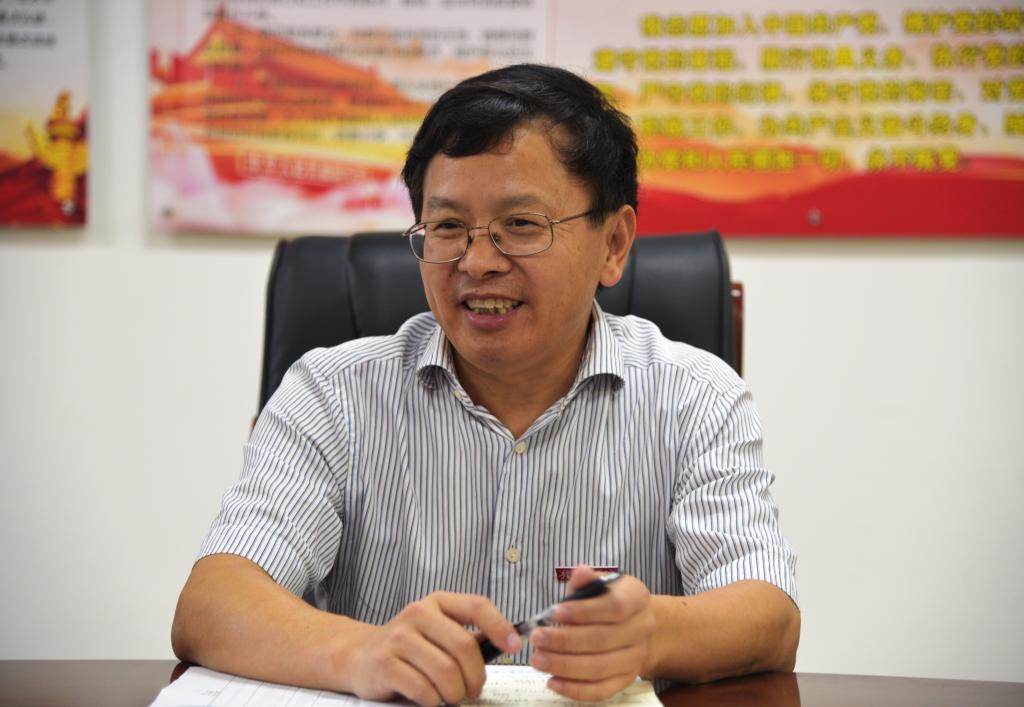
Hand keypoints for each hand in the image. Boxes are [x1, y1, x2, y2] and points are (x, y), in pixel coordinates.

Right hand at [345, 591, 521, 705]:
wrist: (359, 655)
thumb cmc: (409, 646)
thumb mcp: (438, 630)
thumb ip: (467, 635)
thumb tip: (508, 642)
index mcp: (438, 602)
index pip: (476, 605)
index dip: (500, 625)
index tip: (514, 646)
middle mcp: (418, 613)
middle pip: (464, 646)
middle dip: (475, 676)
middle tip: (473, 690)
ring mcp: (399, 637)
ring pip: (445, 671)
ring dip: (455, 693)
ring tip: (452, 697)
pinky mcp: (384, 663)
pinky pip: (423, 689)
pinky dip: (434, 701)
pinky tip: (431, 699)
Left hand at [528, 566, 654, 700]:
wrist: (635, 625)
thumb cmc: (609, 600)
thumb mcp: (601, 583)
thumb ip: (587, 580)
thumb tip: (580, 572)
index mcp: (637, 599)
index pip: (614, 607)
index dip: (584, 611)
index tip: (555, 612)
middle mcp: (642, 630)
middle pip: (603, 640)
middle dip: (565, 641)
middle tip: (537, 638)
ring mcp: (636, 657)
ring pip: (600, 667)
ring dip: (565, 666)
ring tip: (538, 659)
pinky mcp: (626, 679)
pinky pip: (602, 690)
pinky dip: (576, 689)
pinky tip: (553, 682)